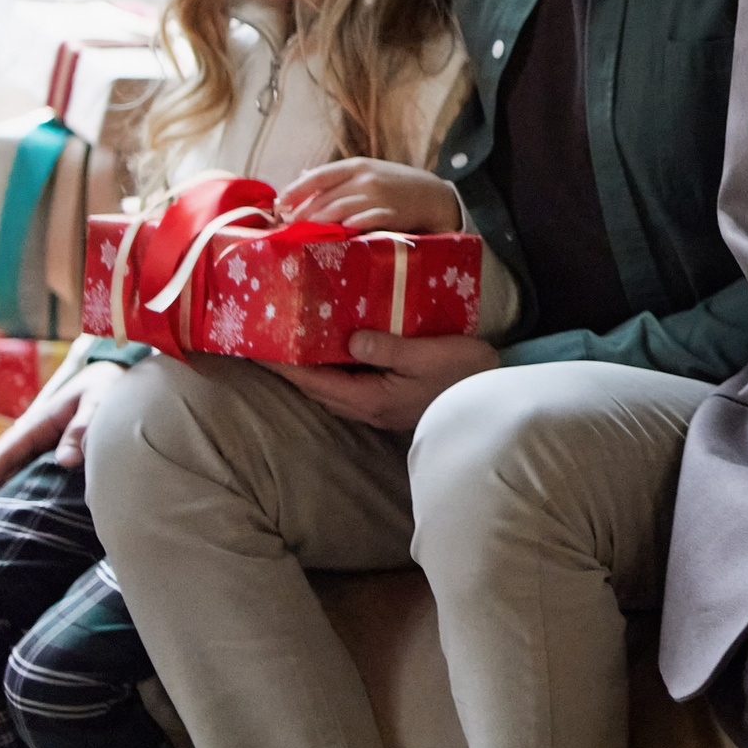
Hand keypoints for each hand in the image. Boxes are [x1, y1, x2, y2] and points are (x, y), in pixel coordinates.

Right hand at [0, 361, 128, 538]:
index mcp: (36, 425)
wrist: (113, 376)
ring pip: (19, 477)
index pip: (2, 458)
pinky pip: (38, 476)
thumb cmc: (104, 388)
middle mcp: (34, 439)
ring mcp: (43, 447)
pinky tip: (29, 517)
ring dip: (7, 500)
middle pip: (3, 472)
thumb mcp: (95, 403)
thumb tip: (65, 462)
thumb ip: (81, 429)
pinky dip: (29, 494)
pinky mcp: (57, 454)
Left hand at [273, 332, 497, 430]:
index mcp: (370, 397)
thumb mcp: (428, 355)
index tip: (256, 348)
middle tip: (264, 341)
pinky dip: (330, 372)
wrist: (491, 400)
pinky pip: (347, 387)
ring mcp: (378, 408)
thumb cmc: (464, 375)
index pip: (314, 381)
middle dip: (288, 369)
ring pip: (329, 391)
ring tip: (289, 346)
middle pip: (315, 389)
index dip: (283, 366)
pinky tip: (332, 356)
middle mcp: (367, 408)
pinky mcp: (389, 403)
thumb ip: (387, 348)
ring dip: (308, 372)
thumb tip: (350, 339)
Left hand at [278, 160, 461, 231]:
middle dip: (303, 212)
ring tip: (303, 232)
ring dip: (319, 222)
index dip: (296, 190)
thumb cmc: (395, 185)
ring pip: (340, 210)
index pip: (318, 176)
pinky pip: (365, 220)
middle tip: (287, 225)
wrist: (433, 196)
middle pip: (325, 197)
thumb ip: (336, 176)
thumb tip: (302, 176)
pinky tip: (339, 232)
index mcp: (357, 166)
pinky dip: (351, 226)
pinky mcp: (391, 215)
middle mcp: (365, 179)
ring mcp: (378, 197)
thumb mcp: (367, 172)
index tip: (279, 203)